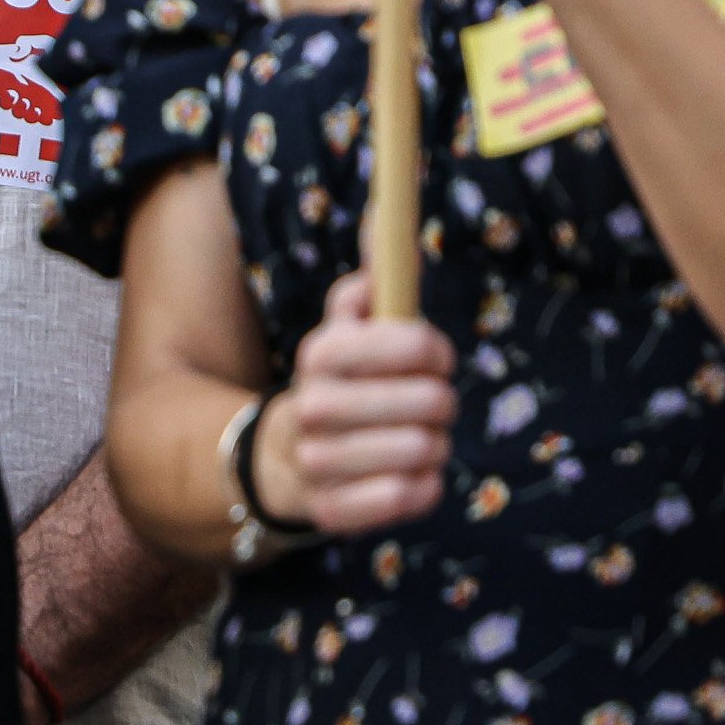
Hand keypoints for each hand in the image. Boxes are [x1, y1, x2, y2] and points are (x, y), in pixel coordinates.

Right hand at [263, 274, 456, 533]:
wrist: (284, 458)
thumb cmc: (341, 381)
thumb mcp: (350, 327)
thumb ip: (376, 275)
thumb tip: (386, 213)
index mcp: (320, 353)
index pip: (414, 344)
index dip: (437, 351)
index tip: (432, 358)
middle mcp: (311, 406)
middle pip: (432, 402)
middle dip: (440, 403)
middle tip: (424, 405)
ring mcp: (318, 462)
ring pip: (426, 451)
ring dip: (434, 446)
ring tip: (412, 441)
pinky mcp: (333, 511)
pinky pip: (413, 496)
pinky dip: (423, 486)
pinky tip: (403, 475)